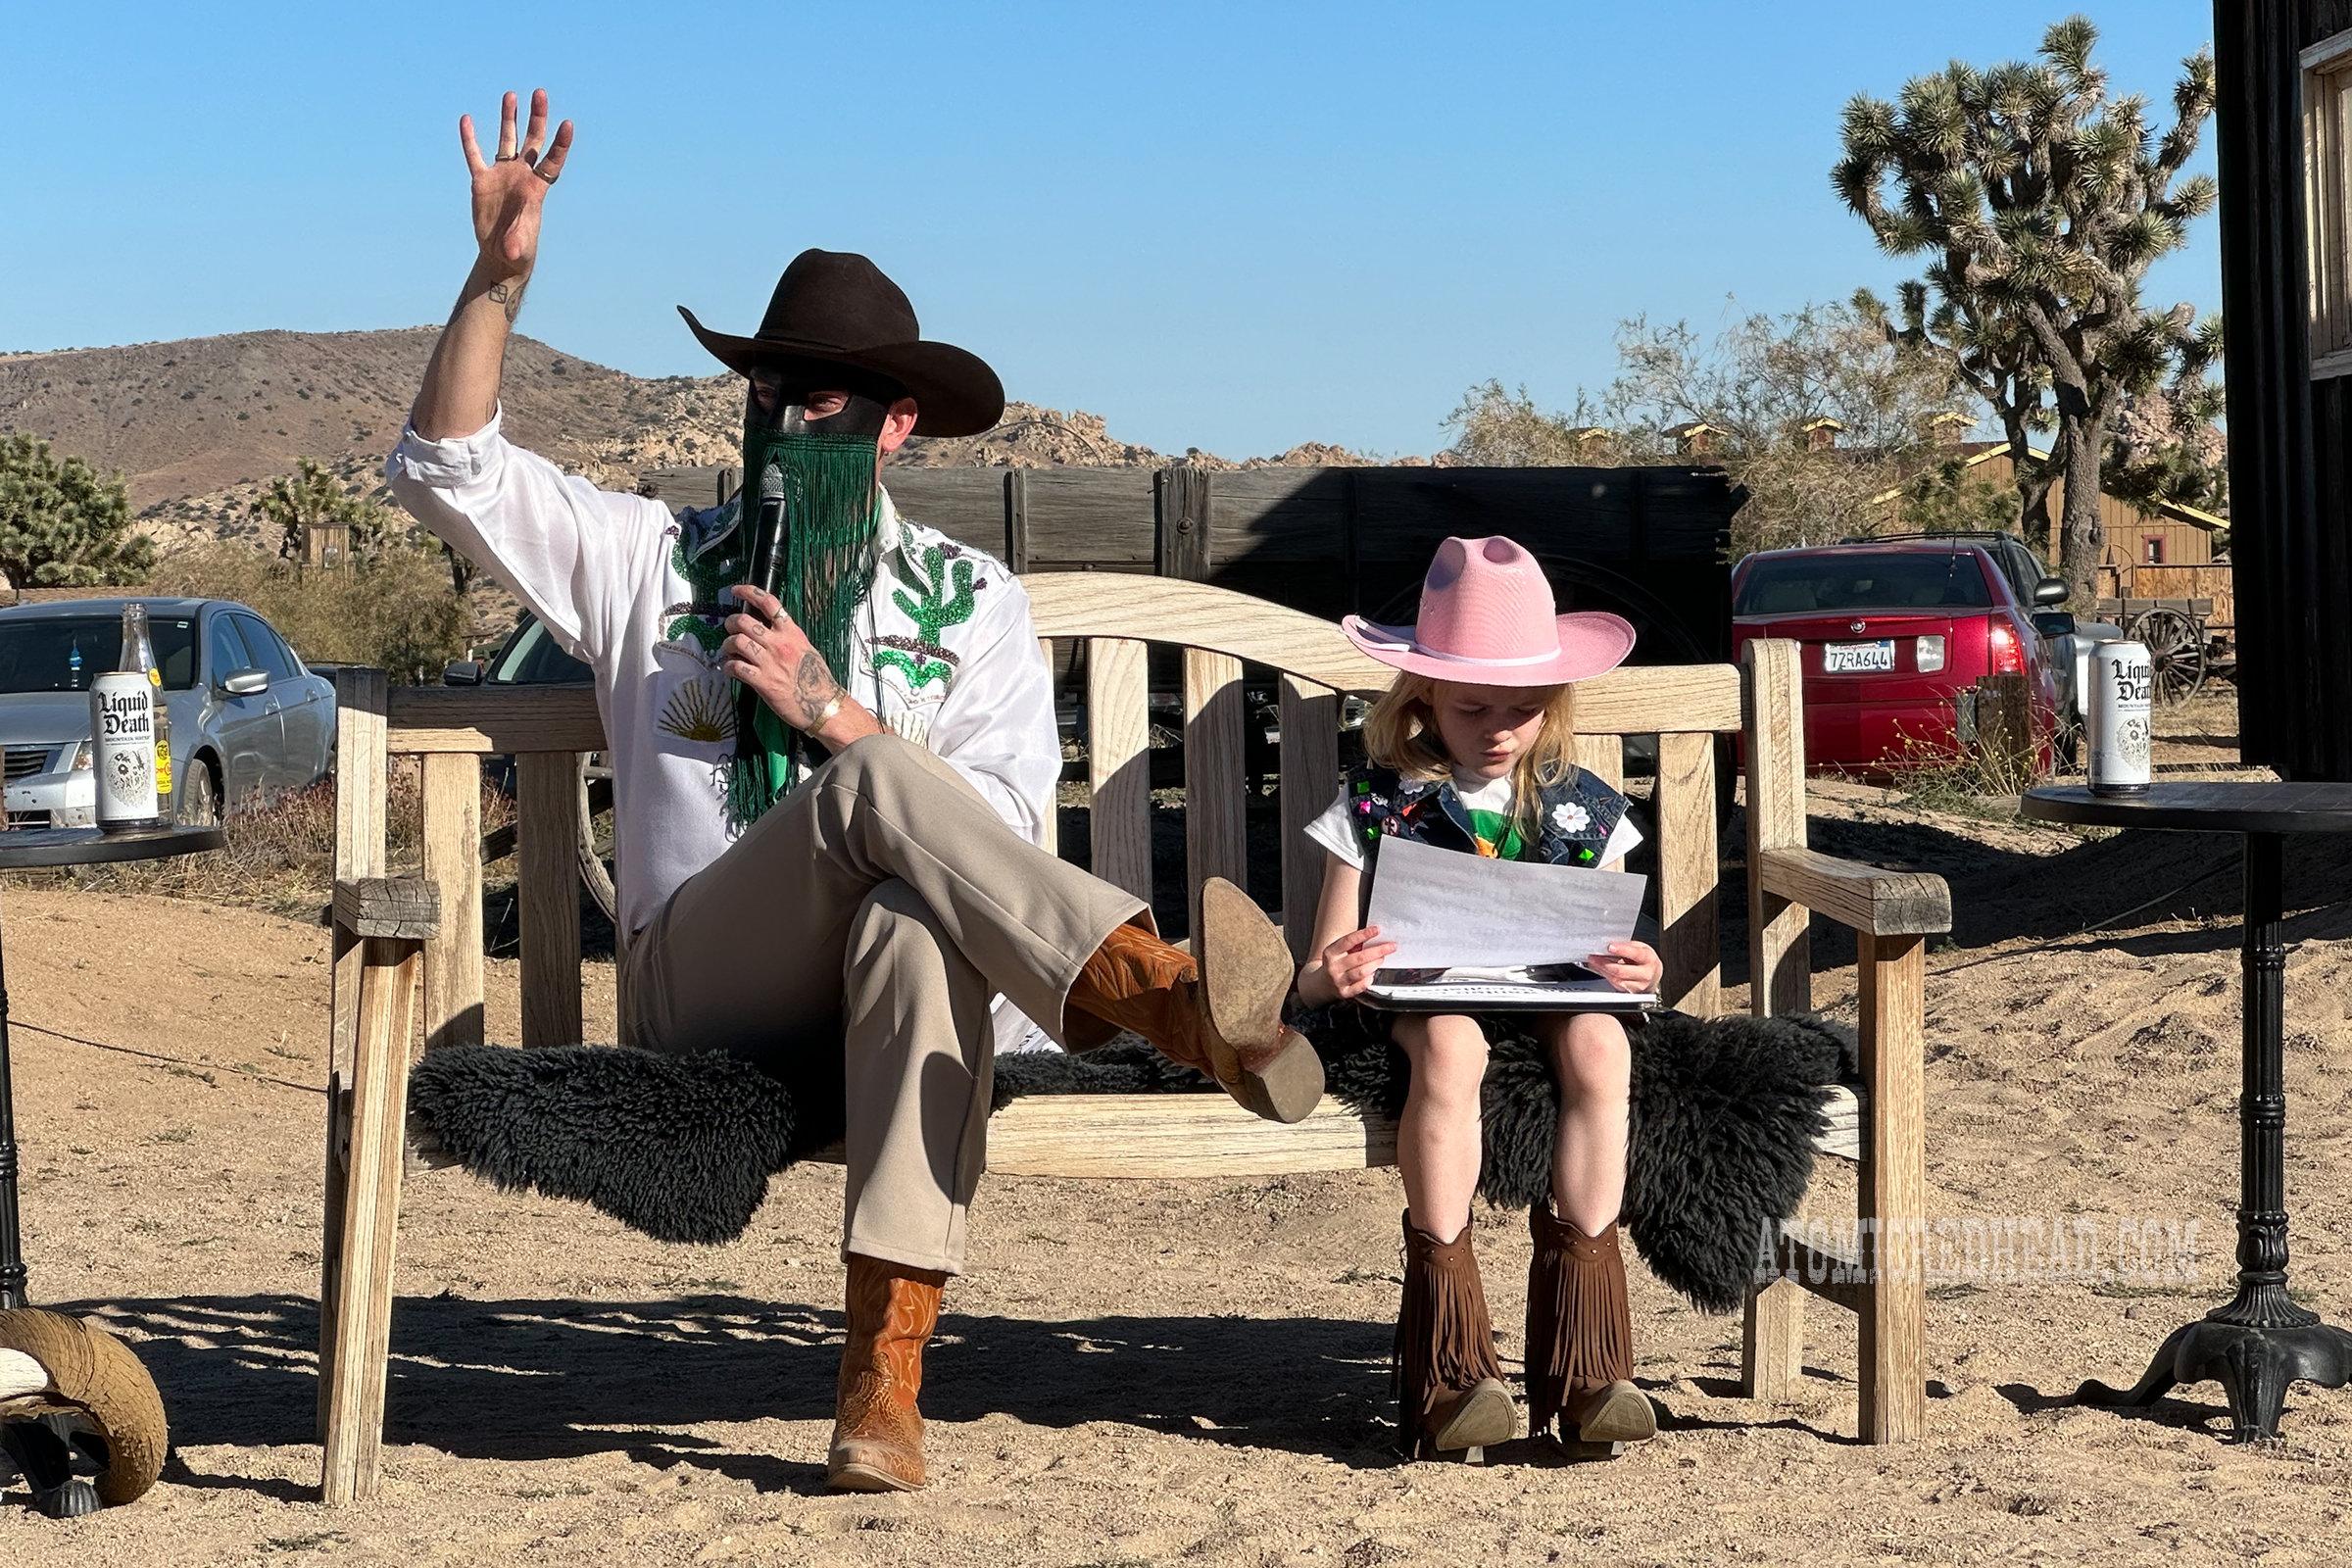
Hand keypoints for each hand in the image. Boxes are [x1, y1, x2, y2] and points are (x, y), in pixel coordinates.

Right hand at [459, 89, 573, 296]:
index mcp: (537, 188)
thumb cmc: (519, 249)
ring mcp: (502, 175)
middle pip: (532, 140)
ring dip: (509, 118)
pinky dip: (469, 139)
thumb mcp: (519, 246)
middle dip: (536, 117)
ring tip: (511, 95)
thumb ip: (516, 241)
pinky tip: (466, 120)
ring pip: (506, 140)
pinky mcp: (481, 180)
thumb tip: (510, 248)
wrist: (501, 253)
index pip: (552, 161)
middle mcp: (521, 175)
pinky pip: (474, 155)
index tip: (567, 124)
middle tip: (540, 93)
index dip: (560, 144)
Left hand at [719, 584, 882, 744]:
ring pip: (736, 641)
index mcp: (791, 633)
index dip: (749, 592)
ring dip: (727, 645)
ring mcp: (770, 662)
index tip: (736, 591)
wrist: (823, 705)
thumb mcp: (806, 649)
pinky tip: (732, 669)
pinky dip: (729, 666)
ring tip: (729, 651)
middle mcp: (779, 644)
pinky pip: (736, 667)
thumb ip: (788, 638)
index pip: (769, 603)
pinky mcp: (762, 681)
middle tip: (731, 630)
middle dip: (731, 623)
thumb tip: (769, 631)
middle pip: (744, 621)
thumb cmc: (817, 680)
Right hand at [1316, 926, 1396, 1001]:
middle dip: (1378, 951)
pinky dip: (1369, 979)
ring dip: (1375, 964)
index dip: (1364, 934)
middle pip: (1359, 957)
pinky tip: (1372, 974)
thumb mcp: (1339, 951)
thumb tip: (1375, 937)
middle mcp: (1333, 967)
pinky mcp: (1344, 992)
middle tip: (1390, 946)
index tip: (1377, 930)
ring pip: (1362, 972)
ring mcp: (1338, 981)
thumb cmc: (1336, 964)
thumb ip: (1354, 945)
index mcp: (1330, 953)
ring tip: (1381, 958)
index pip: (1349, 941)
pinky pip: (1361, 986)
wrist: (1322, 983)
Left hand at [1585, 940, 1662, 993]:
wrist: (1653, 974)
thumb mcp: (1639, 948)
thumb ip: (1626, 946)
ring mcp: (1638, 986)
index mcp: (1649, 959)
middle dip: (1605, 963)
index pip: (1636, 954)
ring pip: (1616, 979)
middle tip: (1594, 956)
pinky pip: (1615, 985)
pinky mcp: (1630, 993)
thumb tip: (1608, 946)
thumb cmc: (1645, 959)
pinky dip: (1605, 976)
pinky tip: (1599, 969)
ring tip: (1593, 961)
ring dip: (1602, 970)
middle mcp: (1645, 975)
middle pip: (1622, 971)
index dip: (1622, 950)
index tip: (1610, 947)